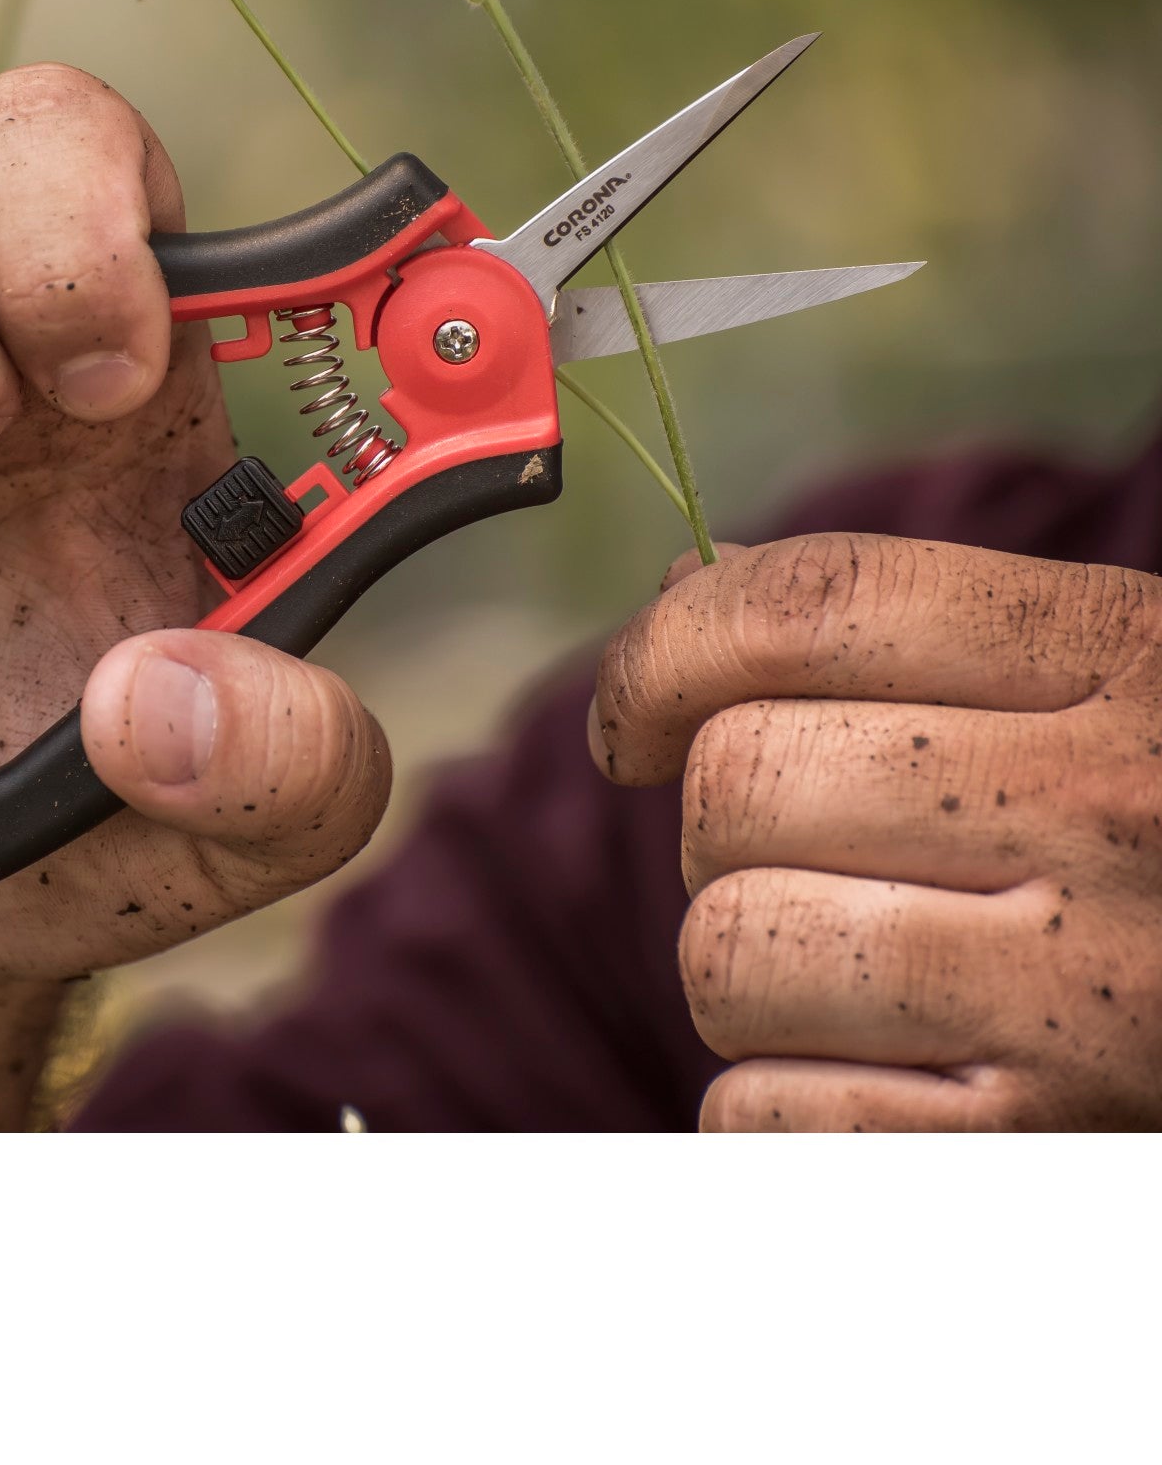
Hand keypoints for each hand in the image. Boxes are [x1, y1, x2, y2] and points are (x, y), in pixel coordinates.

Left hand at [593, 533, 1161, 1129]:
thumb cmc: (1158, 827)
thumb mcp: (1099, 681)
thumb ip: (902, 626)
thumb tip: (691, 585)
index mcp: (1119, 656)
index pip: (808, 605)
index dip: (663, 651)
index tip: (631, 719)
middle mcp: (1112, 811)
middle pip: (737, 781)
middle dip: (715, 826)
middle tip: (794, 862)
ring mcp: (1086, 996)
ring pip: (729, 949)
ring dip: (743, 967)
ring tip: (848, 975)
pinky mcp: (1036, 1155)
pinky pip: (764, 1112)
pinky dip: (775, 1104)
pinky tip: (877, 1079)